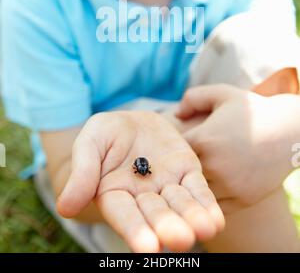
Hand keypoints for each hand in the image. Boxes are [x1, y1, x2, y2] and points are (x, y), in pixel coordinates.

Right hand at [57, 110, 224, 252]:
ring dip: (192, 219)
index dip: (135, 231)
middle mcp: (142, 198)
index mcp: (114, 195)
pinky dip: (206, 205)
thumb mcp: (90, 142)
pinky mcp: (187, 173)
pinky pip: (198, 190)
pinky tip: (215, 220)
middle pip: (156, 216)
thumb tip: (65, 207)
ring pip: (180, 206)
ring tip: (204, 229)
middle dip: (168, 227)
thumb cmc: (106, 134)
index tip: (147, 248)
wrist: (133, 121)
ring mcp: (167, 187)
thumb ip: (82, 172)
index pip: (124, 216)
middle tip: (180, 239)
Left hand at [176, 85, 299, 213]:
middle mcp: (214, 165)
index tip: (172, 148)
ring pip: (197, 193)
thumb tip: (175, 114)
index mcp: (203, 139)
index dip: (170, 151)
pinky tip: (214, 186)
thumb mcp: (222, 94)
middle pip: (181, 175)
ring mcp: (229, 185)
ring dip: (195, 187)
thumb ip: (193, 98)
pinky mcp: (243, 199)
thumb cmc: (253, 110)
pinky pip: (216, 206)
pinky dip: (211, 199)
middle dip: (180, 170)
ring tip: (196, 176)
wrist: (290, 130)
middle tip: (179, 166)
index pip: (172, 152)